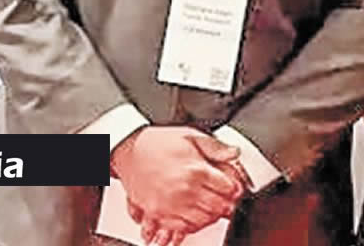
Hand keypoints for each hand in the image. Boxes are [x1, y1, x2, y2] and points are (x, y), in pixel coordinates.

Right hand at [111, 126, 247, 236]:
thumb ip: (215, 147)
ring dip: (210, 215)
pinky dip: (191, 224)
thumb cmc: (158, 142)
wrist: (129, 149)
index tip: (234, 188)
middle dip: (226, 203)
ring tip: (210, 206)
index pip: (228, 189)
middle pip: (218, 207)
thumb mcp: (190, 136)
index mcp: (196, 170)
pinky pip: (182, 227)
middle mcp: (185, 190)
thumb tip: (235, 153)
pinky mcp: (158, 213)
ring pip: (203, 220)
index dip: (234, 188)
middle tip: (225, 199)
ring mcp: (171, 204)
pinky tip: (194, 214)